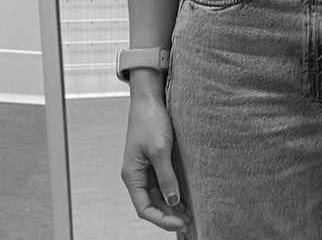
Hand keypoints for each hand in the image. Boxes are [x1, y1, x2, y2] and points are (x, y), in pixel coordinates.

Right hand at [121, 95, 190, 232]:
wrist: (149, 98)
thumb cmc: (150, 121)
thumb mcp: (160, 149)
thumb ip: (167, 176)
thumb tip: (172, 201)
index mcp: (132, 175)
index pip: (144, 208)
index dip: (161, 219)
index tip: (181, 223)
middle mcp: (137, 175)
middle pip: (152, 205)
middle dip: (168, 216)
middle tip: (190, 223)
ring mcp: (146, 168)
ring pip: (158, 196)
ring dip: (172, 207)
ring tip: (190, 215)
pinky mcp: (155, 160)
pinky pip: (163, 183)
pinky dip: (174, 193)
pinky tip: (186, 199)